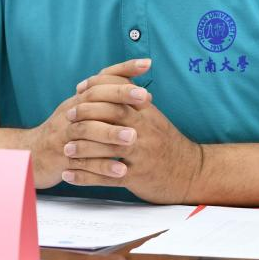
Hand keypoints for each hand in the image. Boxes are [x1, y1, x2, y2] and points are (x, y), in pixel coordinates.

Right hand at [25, 58, 152, 188]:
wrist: (31, 154)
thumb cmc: (64, 130)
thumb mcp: (82, 109)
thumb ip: (107, 98)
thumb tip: (140, 88)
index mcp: (79, 100)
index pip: (102, 78)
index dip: (123, 69)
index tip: (147, 63)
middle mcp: (71, 112)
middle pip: (94, 98)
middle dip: (121, 96)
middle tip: (146, 97)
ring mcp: (64, 135)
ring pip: (86, 130)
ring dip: (111, 133)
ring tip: (134, 137)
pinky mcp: (61, 160)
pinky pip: (83, 163)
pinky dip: (102, 167)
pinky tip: (121, 171)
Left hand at [63, 61, 203, 203]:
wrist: (191, 174)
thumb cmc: (167, 144)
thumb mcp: (155, 117)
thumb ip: (135, 102)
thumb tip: (116, 81)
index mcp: (147, 113)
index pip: (120, 91)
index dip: (98, 87)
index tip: (79, 89)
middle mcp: (144, 131)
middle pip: (111, 114)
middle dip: (86, 113)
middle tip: (68, 117)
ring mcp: (141, 155)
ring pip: (106, 147)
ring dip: (82, 147)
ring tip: (66, 149)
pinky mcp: (137, 178)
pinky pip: (106, 177)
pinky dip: (85, 176)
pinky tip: (68, 175)